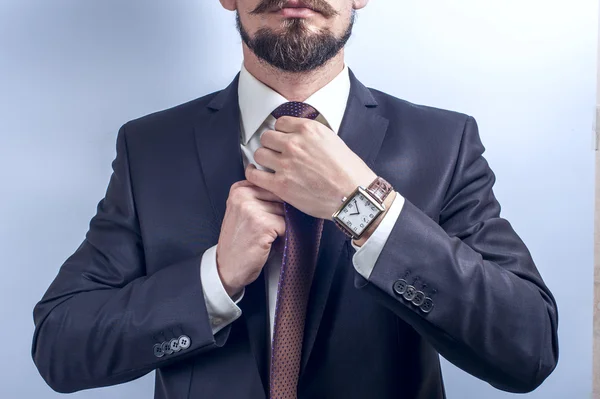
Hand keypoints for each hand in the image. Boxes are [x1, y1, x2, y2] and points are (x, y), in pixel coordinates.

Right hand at [216, 178, 285, 297]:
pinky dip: (283, 236)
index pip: (272, 184)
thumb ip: (259, 197)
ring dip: (282, 225)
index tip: (271, 214)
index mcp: (239, 189)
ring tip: (268, 236)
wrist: (227, 268)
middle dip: (281, 213)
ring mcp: (252, 209)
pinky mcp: (262, 224)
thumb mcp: (242, 212)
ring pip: (285, 211)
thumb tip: (288, 191)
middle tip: (269, 229)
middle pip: (280, 197)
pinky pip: (286, 225)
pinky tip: (270, 243)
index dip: (277, 201)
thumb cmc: (238, 242)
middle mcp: (243, 196)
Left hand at [246, 116, 376, 219]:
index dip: (281, 132)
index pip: (280, 123)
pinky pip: (255, 174)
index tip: (282, 139)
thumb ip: (312, 136)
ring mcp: (285, 164)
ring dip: (263, 159)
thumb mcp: (332, 141)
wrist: (354, 195)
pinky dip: (253, 173)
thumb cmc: (349, 172)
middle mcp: (294, 144)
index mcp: (308, 129)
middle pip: (266, 137)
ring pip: (259, 153)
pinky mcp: (280, 185)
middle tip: (276, 153)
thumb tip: (299, 137)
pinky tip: (257, 173)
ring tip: (269, 165)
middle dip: (271, 145)